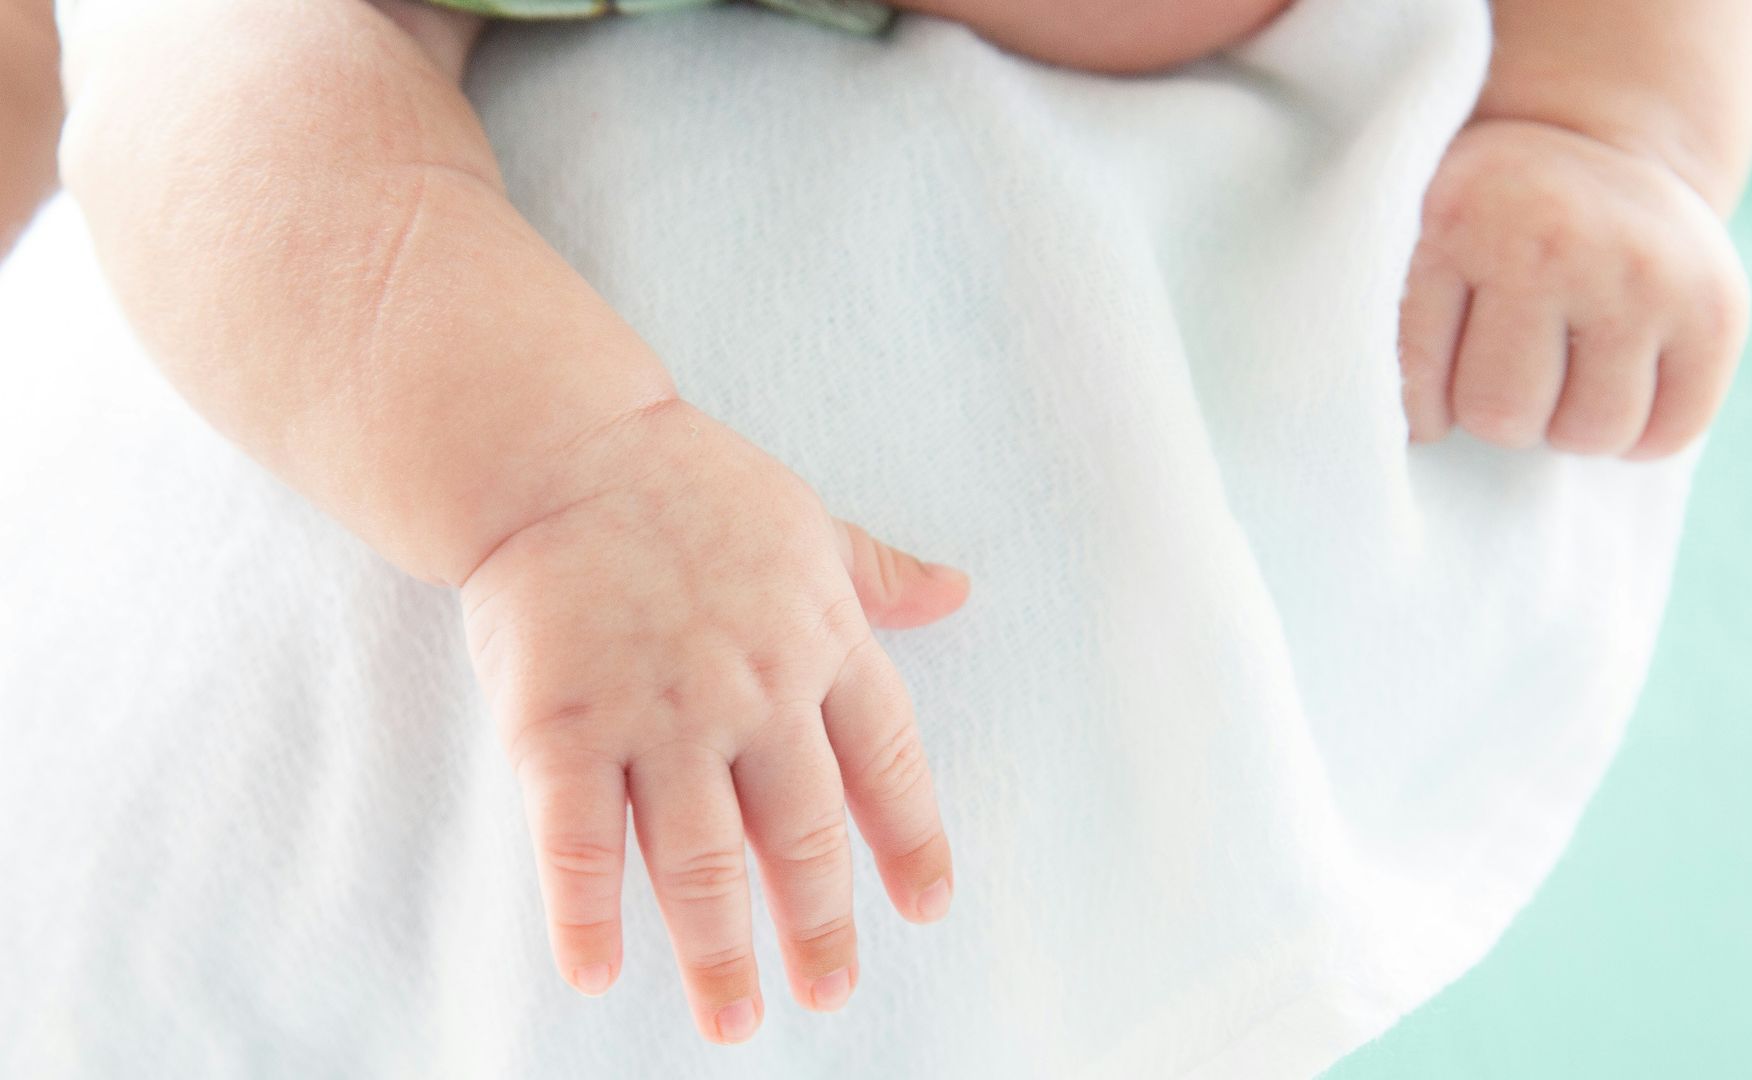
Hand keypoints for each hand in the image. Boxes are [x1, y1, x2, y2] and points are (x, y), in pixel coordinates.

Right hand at [457, 398, 969, 1042]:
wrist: (557, 449)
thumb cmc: (686, 484)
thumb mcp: (807, 522)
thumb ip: (878, 574)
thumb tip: (958, 592)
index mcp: (821, 644)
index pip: (885, 764)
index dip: (910, 840)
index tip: (925, 907)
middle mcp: (753, 693)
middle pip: (801, 836)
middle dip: (820, 924)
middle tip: (828, 992)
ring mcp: (657, 716)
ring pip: (700, 862)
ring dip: (718, 953)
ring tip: (734, 1023)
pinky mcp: (560, 728)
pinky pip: (578, 845)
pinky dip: (588, 916)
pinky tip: (599, 973)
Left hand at [1398, 118, 1749, 458]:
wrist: (1602, 146)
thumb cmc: (1487, 220)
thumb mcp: (1419, 233)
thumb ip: (1391, 314)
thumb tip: (1410, 441)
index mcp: (1457, 220)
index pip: (1417, 384)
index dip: (1425, 411)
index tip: (1435, 393)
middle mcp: (1551, 241)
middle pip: (1504, 418)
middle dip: (1502, 416)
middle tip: (1510, 372)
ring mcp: (1640, 273)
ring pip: (1591, 434)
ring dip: (1570, 426)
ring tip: (1565, 376)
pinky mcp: (1714, 306)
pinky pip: (1670, 432)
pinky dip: (1641, 435)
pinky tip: (1620, 382)